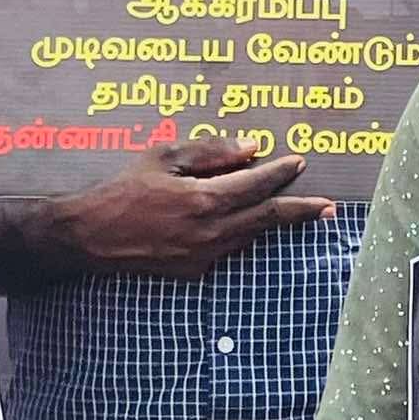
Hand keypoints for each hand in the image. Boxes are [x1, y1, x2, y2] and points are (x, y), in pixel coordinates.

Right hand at [54, 138, 336, 278]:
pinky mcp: (193, 271)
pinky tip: (249, 223)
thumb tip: (253, 147)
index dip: (282, 173)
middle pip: (267, 219)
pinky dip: (243, 233)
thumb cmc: (124, 188)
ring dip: (273, 223)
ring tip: (297, 210)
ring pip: (250, 236)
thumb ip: (212, 151)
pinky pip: (229, 248)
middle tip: (328, 206)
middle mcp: (209, 233)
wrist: (90, 236)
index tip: (300, 162)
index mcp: (204, 200)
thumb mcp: (165, 157)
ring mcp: (202, 256)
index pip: (257, 185)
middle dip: (301, 211)